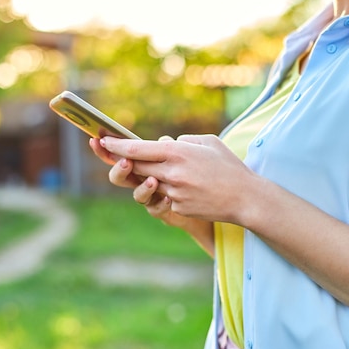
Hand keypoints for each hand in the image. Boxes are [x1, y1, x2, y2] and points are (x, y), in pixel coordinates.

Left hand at [99, 134, 257, 224]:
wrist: (245, 198)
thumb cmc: (229, 167)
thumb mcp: (209, 142)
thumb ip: (184, 141)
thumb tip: (167, 144)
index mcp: (179, 153)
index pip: (138, 149)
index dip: (116, 145)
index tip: (103, 140)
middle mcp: (172, 173)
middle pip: (136, 167)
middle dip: (122, 160)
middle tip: (108, 151)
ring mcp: (174, 193)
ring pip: (149, 183)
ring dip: (151, 176)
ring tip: (163, 171)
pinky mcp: (178, 208)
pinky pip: (165, 197)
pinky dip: (169, 191)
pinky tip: (190, 189)